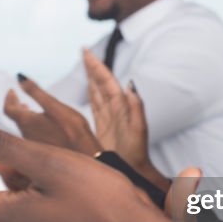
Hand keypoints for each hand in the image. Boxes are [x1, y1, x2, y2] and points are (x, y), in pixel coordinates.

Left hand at [3, 75, 102, 154]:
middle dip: (15, 105)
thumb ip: (35, 92)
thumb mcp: (54, 105)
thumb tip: (20, 77)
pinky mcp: (43, 151)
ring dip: (23, 115)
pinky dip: (31, 124)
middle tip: (17, 97)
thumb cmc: (72, 131)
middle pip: (15, 118)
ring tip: (27, 107)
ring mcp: (34, 144)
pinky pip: (31, 134)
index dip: (8, 99)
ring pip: (23, 127)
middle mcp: (26, 135)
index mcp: (27, 122)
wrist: (86, 157)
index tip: (11, 91)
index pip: (9, 109)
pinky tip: (41, 124)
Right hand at [84, 50, 168, 188]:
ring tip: (85, 63)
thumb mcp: (138, 129)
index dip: (97, 67)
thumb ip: (135, 106)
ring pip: (98, 91)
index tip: (87, 53)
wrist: (134, 170)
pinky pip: (95, 104)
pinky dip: (91, 93)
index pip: (107, 81)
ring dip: (91, 77)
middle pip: (102, 82)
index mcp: (121, 106)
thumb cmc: (136, 153)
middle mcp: (115, 108)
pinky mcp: (104, 125)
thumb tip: (130, 84)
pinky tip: (88, 87)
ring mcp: (109, 116)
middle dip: (93, 67)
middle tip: (84, 51)